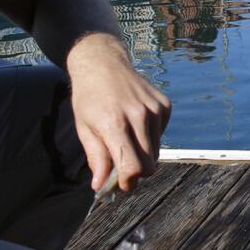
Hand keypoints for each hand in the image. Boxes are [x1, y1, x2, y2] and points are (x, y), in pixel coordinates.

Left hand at [67, 35, 171, 192]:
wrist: (103, 63)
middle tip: (122, 169)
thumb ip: (96, 158)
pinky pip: (161, 135)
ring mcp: (155, 109)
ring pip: (156, 152)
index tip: (122, 185)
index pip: (132, 166)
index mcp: (114, 123)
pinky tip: (136, 124)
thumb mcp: (84, 128)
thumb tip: (101, 186)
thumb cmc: (89, 98)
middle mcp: (138, 115)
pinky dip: (149, 138)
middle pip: (148, 164)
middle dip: (136, 173)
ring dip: (143, 155)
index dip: (129, 182)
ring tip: (126, 142)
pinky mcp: (164, 105)